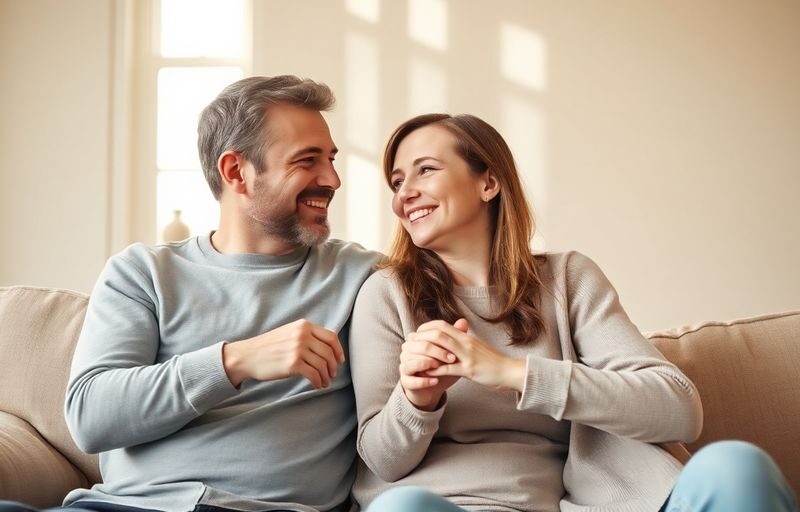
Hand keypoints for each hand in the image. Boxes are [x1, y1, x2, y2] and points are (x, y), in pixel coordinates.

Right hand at [222, 319, 343, 388]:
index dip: (338, 350)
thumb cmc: (268, 347)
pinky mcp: (293, 364)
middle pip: (329, 352)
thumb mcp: (289, 332)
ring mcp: (298, 349)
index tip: (340, 360)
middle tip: (331, 375)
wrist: (247, 356)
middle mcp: (302, 335)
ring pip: (323, 365)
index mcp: (304, 325)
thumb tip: (327, 349)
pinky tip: (316, 386)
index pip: (331, 337)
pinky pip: (314, 375)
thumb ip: (306, 335)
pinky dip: (318, 382)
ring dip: (326, 376)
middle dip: (333, 366)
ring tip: (324, 382)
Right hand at [398, 320, 464, 410]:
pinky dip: (424, 381)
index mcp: (416, 340)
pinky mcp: (405, 381)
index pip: (425, 334)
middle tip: (452, 359)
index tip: (455, 346)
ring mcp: (404, 365)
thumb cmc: (442, 367)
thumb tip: (463, 321)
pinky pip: (412, 380)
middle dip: (438, 352)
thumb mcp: (450, 352)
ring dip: (429, 365)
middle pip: (421, 346)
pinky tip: (435, 381)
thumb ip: (455, 337)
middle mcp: (407, 351)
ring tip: (442, 368)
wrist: (433, 387)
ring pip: (414, 362)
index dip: (441, 339)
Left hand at [418, 319, 526, 391]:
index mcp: (466, 336)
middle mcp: (465, 343)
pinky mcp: (469, 370)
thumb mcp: (477, 346)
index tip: (417, 333)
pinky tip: (426, 373)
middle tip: (410, 344)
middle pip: (438, 333)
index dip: (426, 327)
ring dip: (425, 352)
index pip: (442, 325)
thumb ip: (463, 340)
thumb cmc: (492, 360)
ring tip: (413, 357)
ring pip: (441, 348)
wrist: (509, 371)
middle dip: (421, 338)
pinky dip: (435, 370)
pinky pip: (448, 369)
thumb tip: (451, 334)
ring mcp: (467, 356)